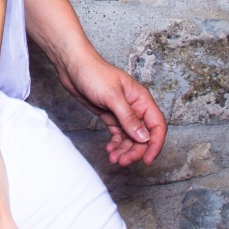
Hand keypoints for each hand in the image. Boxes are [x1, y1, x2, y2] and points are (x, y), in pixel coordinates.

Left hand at [55, 45, 166, 166]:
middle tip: (123, 161)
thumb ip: (128, 117)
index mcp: (141, 99)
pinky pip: (118, 135)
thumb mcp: (112, 96)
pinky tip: (110, 151)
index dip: (155, 144)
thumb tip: (144, 138)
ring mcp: (122, 112)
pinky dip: (116, 145)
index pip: (157, 125)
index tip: (148, 160)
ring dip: (124, 150)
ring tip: (113, 158)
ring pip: (130, 138)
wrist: (72, 66)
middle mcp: (135, 107)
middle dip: (135, 151)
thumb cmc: (93, 73)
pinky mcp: (110, 116)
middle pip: (143, 136)